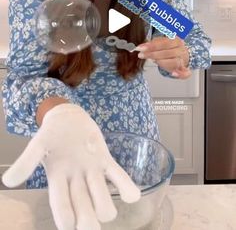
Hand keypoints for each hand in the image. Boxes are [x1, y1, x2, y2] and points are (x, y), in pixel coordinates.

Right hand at [2, 104, 139, 229]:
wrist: (68, 117)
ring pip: (102, 197)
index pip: (61, 206)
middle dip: (88, 221)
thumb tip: (8, 181)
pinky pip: (119, 176)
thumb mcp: (38, 144)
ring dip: (105, 204)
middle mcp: (75, 181)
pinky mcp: (105, 161)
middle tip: (92, 224)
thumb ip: (26, 161)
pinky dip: (127, 188)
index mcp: (57, 180)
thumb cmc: (51, 133)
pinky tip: (132, 195)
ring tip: (106, 204)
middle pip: (84, 210)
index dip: (65, 218)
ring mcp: (92, 172)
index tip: (69, 224)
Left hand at [137, 36, 191, 78]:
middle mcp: (181, 50)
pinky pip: (186, 73)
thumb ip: (151, 44)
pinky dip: (181, 74)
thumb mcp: (160, 42)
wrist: (181, 53)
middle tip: (141, 55)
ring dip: (162, 62)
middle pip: (167, 53)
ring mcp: (183, 59)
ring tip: (152, 61)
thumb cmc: (168, 47)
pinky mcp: (184, 69)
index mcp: (176, 41)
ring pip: (174, 62)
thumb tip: (141, 46)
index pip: (164, 43)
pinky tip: (174, 74)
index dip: (151, 46)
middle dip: (152, 54)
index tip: (140, 48)